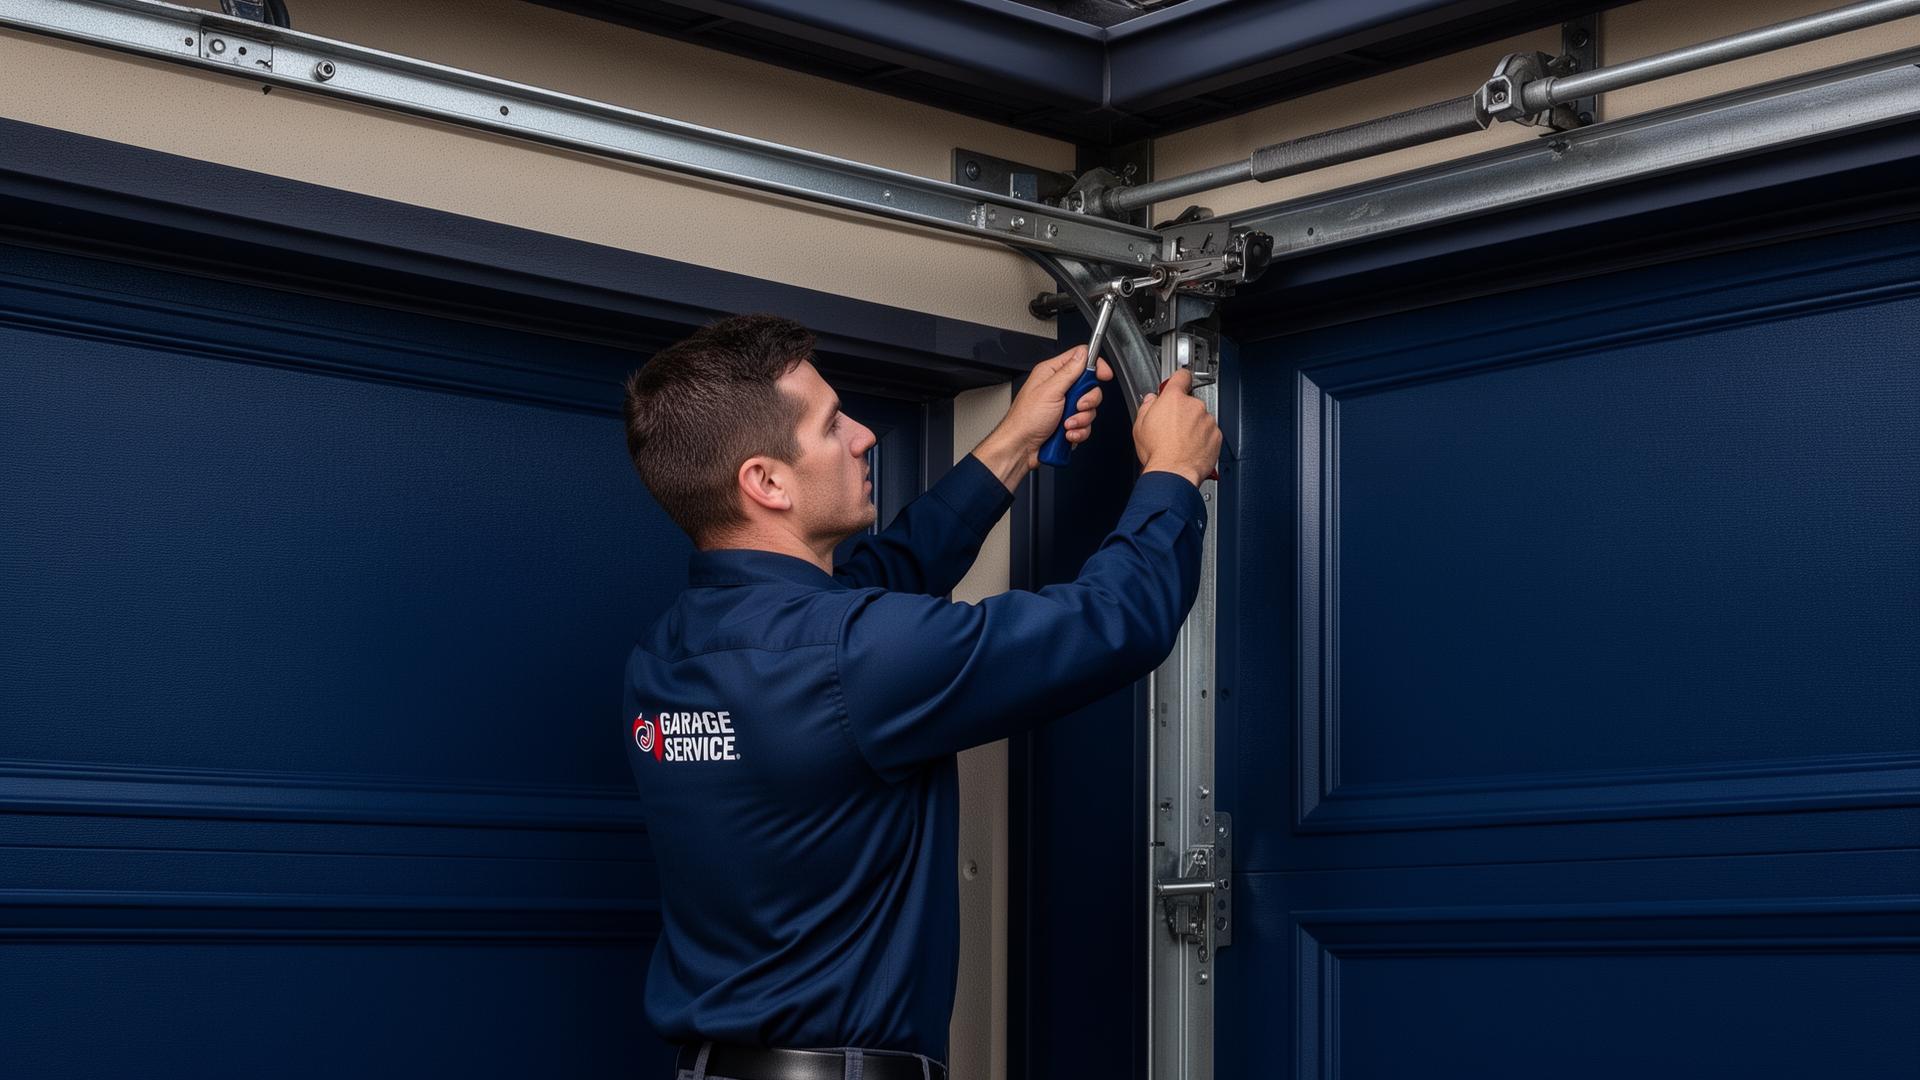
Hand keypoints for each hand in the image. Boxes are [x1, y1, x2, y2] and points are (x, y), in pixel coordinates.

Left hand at [973, 346, 1113, 489]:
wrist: (1021, 448)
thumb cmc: (1025, 420)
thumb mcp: (1050, 391)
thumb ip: (1069, 371)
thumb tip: (1083, 354)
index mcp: (1052, 373)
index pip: (1081, 358)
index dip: (1095, 365)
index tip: (1104, 375)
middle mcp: (1059, 388)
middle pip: (1089, 386)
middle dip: (1087, 400)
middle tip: (1077, 406)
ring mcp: (1064, 406)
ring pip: (1089, 408)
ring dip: (1081, 419)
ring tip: (1066, 424)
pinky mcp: (1068, 423)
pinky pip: (1085, 424)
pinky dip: (1078, 431)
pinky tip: (1066, 433)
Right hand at [1133, 369, 1220, 486]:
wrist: (1173, 472)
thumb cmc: (1157, 452)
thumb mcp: (1140, 425)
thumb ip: (1146, 406)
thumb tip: (1150, 400)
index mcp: (1173, 399)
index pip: (1181, 376)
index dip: (1179, 379)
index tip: (1179, 381)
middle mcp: (1194, 406)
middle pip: (1190, 402)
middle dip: (1183, 412)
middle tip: (1171, 427)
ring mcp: (1207, 420)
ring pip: (1200, 418)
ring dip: (1193, 426)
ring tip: (1180, 442)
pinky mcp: (1216, 435)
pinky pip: (1209, 433)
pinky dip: (1202, 439)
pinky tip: (1189, 448)